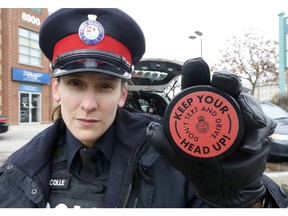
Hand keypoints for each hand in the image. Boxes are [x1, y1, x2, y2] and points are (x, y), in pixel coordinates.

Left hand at [147, 57, 275, 206]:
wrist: (225, 188)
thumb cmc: (202, 168)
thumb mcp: (181, 159)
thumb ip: (166, 147)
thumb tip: (151, 129)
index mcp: (199, 109)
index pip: (197, 84)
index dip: (196, 71)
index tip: (196, 65)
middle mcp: (220, 108)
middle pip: (225, 84)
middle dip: (226, 79)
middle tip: (222, 81)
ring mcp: (240, 116)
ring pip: (246, 100)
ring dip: (247, 106)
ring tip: (249, 120)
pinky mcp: (257, 127)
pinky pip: (262, 123)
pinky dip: (257, 130)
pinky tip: (250, 141)